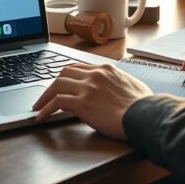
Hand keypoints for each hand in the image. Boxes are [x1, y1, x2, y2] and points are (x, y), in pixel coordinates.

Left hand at [33, 63, 152, 139]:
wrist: (146, 115)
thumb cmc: (144, 106)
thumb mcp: (131, 86)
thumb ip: (118, 84)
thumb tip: (114, 91)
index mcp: (106, 69)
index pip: (78, 67)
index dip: (66, 76)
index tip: (59, 83)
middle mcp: (95, 74)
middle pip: (64, 73)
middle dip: (52, 84)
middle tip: (44, 95)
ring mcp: (88, 87)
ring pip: (57, 85)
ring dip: (44, 96)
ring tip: (37, 107)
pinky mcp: (82, 103)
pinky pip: (56, 102)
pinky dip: (45, 109)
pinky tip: (41, 116)